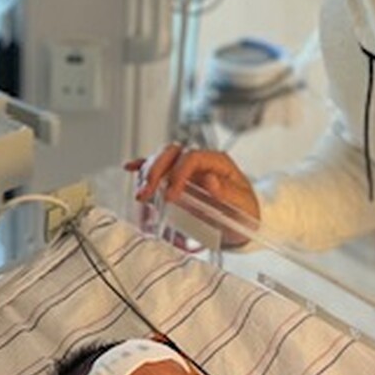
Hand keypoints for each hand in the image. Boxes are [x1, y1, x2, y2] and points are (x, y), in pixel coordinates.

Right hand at [127, 144, 260, 246]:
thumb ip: (228, 193)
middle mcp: (199, 160)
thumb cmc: (244, 212)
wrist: (241, 221)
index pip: (192, 157)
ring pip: (161, 158)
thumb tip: (210, 179)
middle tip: (147, 193)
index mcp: (217, 162)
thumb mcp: (243, 205)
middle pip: (172, 152)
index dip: (178, 173)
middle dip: (155, 170)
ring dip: (147, 173)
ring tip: (141, 195)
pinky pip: (157, 167)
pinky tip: (130, 168)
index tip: (171, 196)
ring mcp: (186, 168)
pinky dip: (142, 167)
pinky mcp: (176, 178)